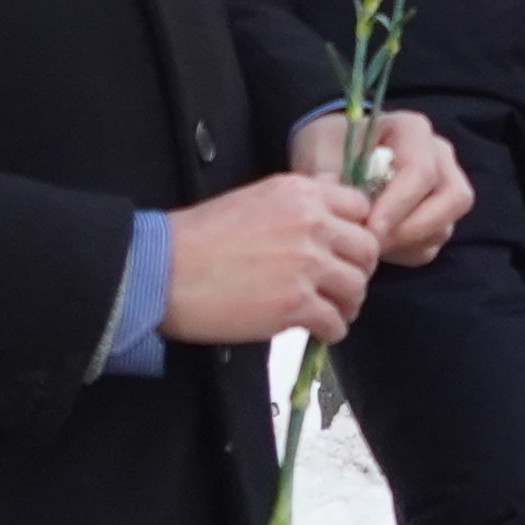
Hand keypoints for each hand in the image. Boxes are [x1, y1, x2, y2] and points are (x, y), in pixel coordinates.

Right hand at [163, 173, 380, 345]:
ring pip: (356, 287)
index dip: (356, 232)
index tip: (345, 250)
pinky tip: (319, 331)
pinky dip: (333, 329)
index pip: (360, 208)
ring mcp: (306, 264)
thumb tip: (333, 214)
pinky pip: (336, 321)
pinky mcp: (295, 304)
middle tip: (343, 284)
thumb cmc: (196, 238)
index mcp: (302, 193)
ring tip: (333, 310)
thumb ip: (298, 206)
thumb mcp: (254, 201)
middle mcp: (312, 223)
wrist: (157, 272)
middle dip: (358, 270)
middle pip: (367, 249)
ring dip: (349, 303)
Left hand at [296, 109, 472, 265]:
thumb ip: (330, 179)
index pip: (421, 172)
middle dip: (414, 229)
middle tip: (374, 246)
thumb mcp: (320, 154)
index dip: (398, 205)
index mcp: (412, 130)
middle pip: (453, 198)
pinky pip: (433, 242)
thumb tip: (342, 209)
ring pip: (446, 224)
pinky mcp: (439, 214)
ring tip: (368, 246)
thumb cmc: (328, 147)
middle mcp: (439, 155)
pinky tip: (376, 246)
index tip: (368, 230)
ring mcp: (444, 184)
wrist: (331, 152)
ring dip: (408, 243)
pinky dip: (406, 252)